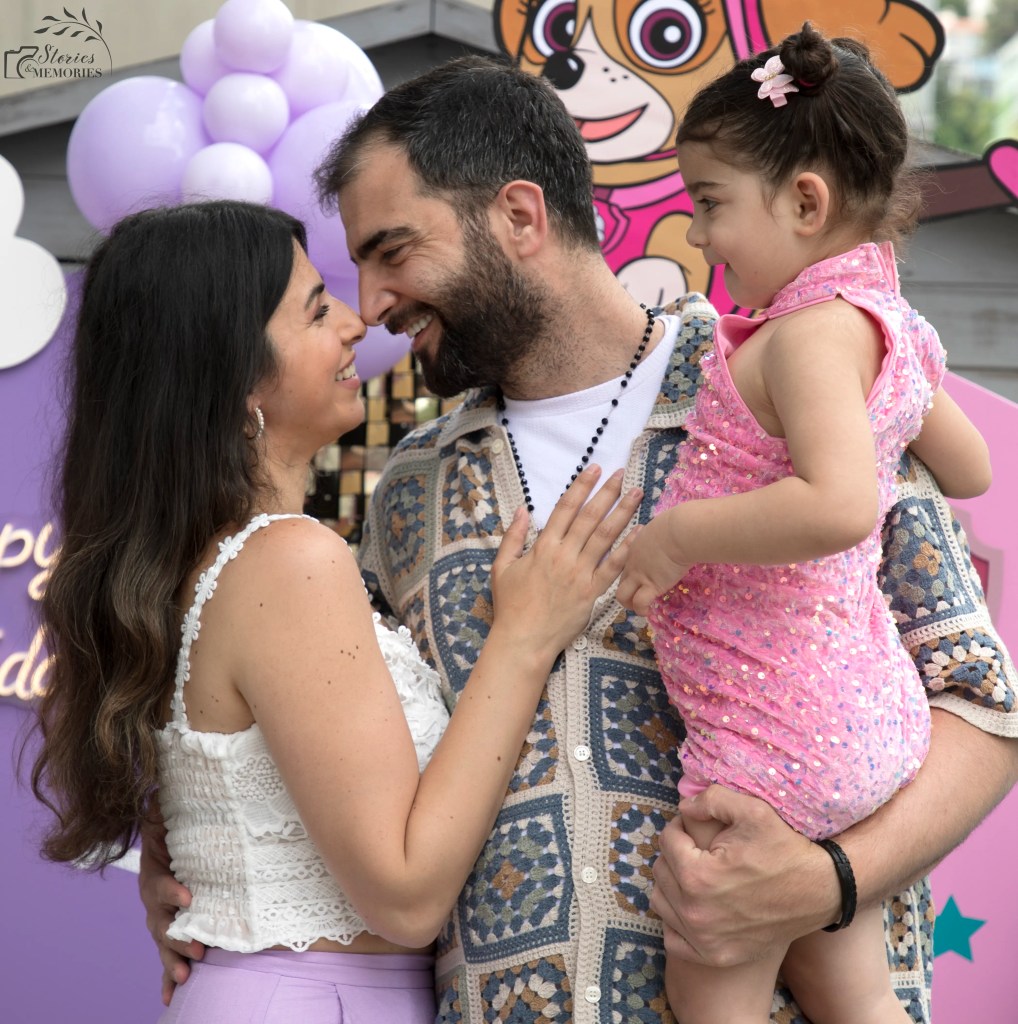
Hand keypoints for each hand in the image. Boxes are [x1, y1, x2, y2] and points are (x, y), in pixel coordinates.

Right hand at [139, 801, 203, 1005]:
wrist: (173, 850)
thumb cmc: (176, 833)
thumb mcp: (167, 818)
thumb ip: (161, 808)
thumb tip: (157, 790)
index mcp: (154, 875)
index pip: (160, 886)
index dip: (170, 892)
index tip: (188, 897)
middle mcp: (154, 903)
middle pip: (161, 924)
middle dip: (177, 938)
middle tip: (197, 948)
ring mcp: (161, 921)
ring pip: (164, 945)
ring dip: (174, 961)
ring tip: (187, 977)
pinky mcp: (171, 934)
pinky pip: (166, 960)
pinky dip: (167, 978)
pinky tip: (169, 997)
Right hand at [491, 466, 641, 657]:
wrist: (523, 640)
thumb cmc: (510, 606)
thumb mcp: (501, 567)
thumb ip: (513, 537)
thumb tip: (522, 509)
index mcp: (543, 547)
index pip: (565, 509)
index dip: (581, 486)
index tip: (594, 469)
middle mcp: (564, 556)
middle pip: (589, 517)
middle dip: (607, 493)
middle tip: (621, 473)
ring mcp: (580, 574)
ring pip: (605, 538)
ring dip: (622, 513)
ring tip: (637, 494)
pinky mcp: (592, 593)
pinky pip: (613, 568)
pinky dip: (627, 550)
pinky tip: (640, 533)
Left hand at [616, 513, 691, 614]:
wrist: (680, 532)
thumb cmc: (677, 525)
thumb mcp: (662, 528)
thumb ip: (660, 536)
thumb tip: (671, 537)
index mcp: (634, 547)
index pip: (624, 565)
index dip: (631, 575)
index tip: (640, 580)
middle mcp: (632, 563)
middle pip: (619, 582)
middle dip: (626, 592)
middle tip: (637, 597)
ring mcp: (639, 575)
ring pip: (622, 596)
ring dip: (629, 604)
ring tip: (640, 608)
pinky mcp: (651, 585)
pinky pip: (639, 603)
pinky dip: (642, 609)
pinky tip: (649, 611)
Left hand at [651, 785, 837, 966]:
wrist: (820, 891)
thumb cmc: (786, 848)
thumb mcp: (753, 810)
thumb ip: (711, 799)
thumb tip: (683, 807)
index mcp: (699, 876)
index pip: (667, 840)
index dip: (681, 827)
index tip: (697, 828)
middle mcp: (696, 913)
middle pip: (661, 870)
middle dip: (676, 853)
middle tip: (699, 848)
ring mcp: (705, 940)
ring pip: (662, 901)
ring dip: (673, 883)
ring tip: (698, 872)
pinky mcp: (715, 956)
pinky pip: (673, 938)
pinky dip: (678, 920)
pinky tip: (697, 904)